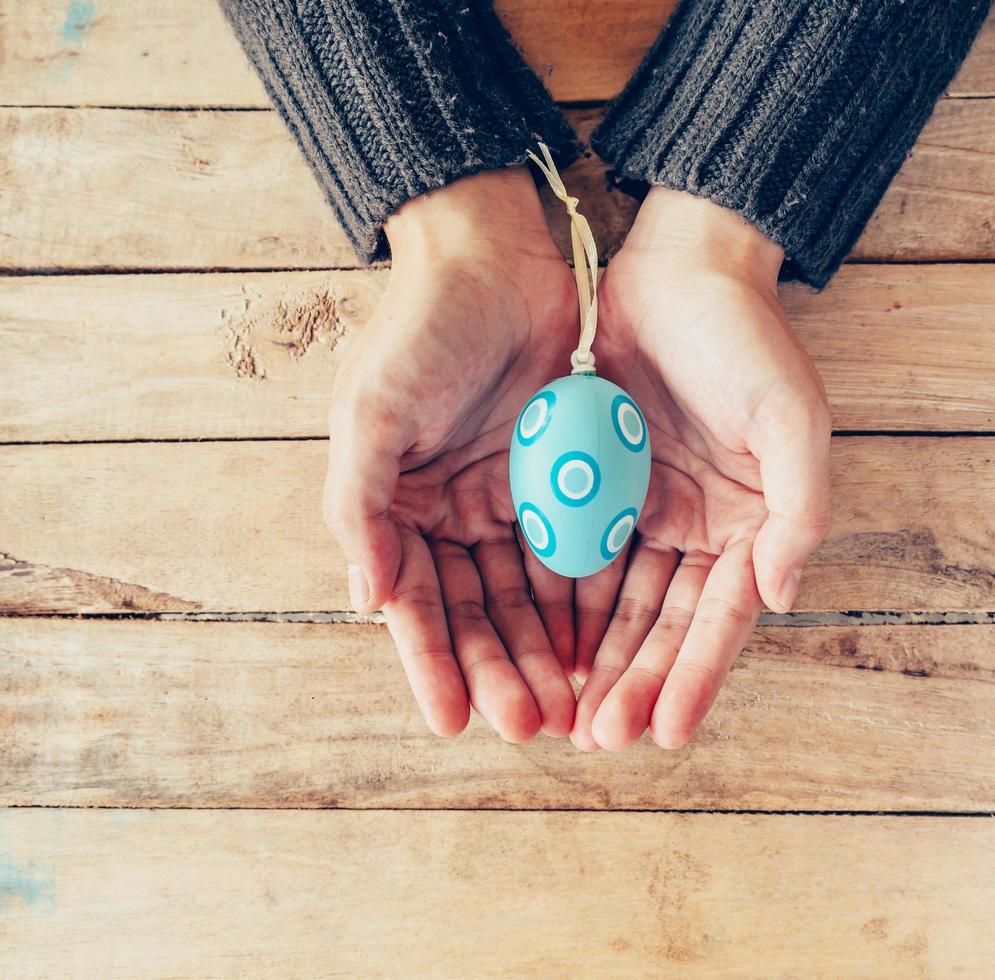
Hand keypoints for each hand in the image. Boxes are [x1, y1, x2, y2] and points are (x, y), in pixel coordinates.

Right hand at [324, 169, 578, 741]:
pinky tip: (605, 644)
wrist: (495, 254)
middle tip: (531, 725)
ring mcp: (510, 499)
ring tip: (572, 707)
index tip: (454, 721)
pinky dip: (586, 599)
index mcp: (397, 506)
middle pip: (477, 612)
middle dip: (501, 670)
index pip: (415, 602)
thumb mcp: (371, 411)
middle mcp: (452, 514)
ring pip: (529, 594)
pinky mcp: (563, 479)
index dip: (432, 662)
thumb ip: (358, 504)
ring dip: (547, 650)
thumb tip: (363, 597)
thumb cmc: (421, 328)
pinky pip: (576, 550)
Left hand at [570, 188, 831, 750]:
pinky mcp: (599, 484)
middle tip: (597, 738)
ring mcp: (646, 509)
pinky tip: (535, 641)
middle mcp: (699, 529)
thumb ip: (799, 510)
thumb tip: (785, 595)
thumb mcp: (792, 420)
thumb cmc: (748, 340)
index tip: (665, 734)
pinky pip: (576, 552)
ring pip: (615, 601)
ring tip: (563, 712)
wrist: (682, 268)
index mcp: (751, 525)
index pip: (721, 619)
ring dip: (592, 656)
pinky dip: (560, 599)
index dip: (694, 678)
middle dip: (632, 682)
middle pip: (662, 624)